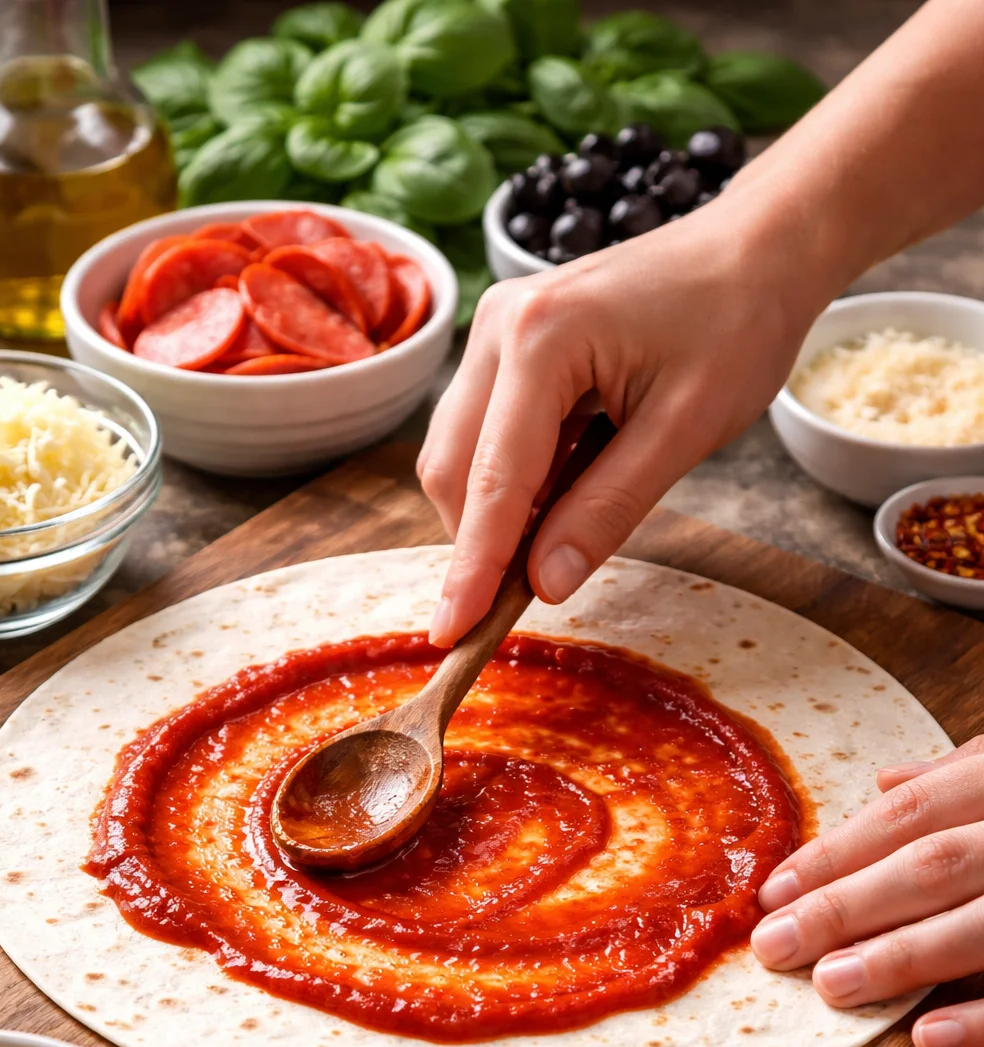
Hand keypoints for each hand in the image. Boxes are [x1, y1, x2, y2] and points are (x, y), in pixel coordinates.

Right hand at [417, 186, 820, 646]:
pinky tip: (567, 490)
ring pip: (461, 453)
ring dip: (498, 511)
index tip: (454, 634)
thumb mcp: (684, 431)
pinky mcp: (511, 342)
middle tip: (518, 604)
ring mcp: (499, 329)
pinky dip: (516, 480)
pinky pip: (488, 431)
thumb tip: (545, 583)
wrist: (757, 248)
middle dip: (479, 541)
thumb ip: (608, 509)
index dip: (473, 567)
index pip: (492, 480)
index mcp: (541, 339)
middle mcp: (501, 326)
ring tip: (563, 533)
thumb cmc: (737, 324)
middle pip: (453, 468)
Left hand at [750, 738, 983, 1046]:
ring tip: (830, 984)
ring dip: (901, 957)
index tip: (771, 892)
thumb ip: (963, 778)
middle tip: (772, 946)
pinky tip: (926, 1038)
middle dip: (845, 906)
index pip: (912, 815)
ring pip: (980, 924)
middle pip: (931, 865)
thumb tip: (889, 781)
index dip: (838, 852)